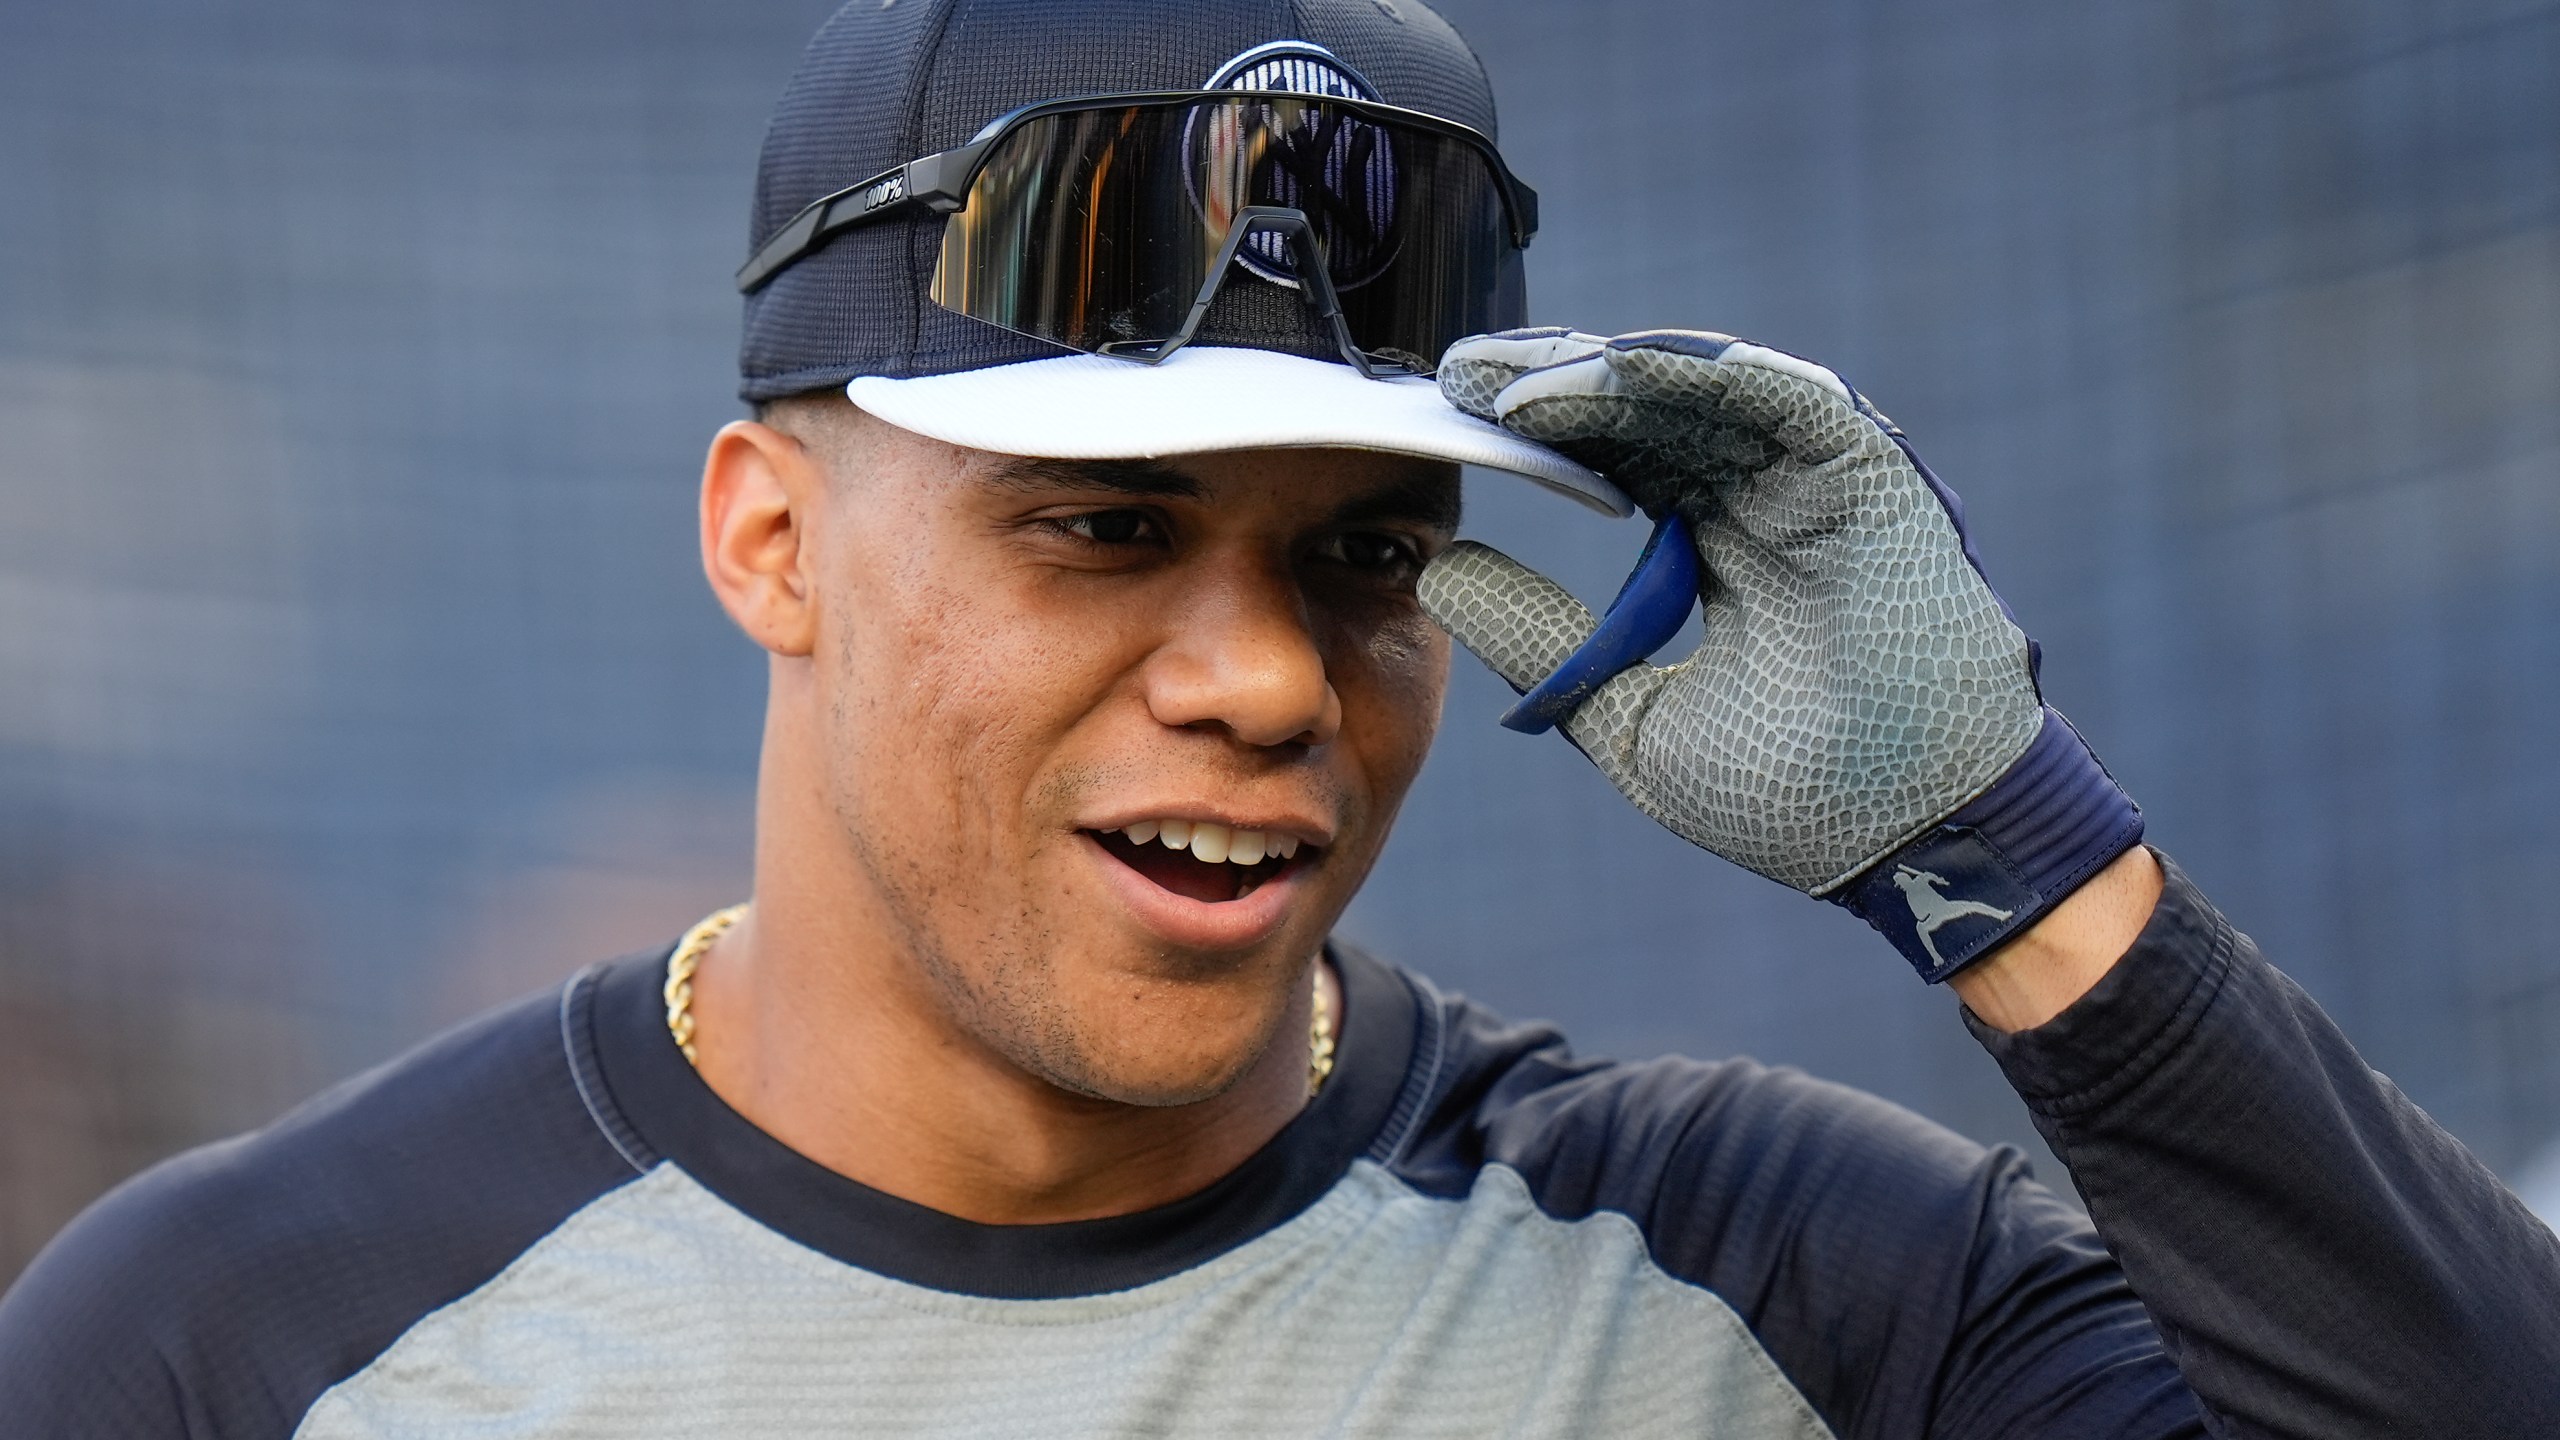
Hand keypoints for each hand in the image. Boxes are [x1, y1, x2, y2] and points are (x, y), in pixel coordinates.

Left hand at [1420, 328, 2143, 981]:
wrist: (1910, 839)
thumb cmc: (1792, 797)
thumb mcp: (1627, 714)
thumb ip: (1540, 640)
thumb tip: (1441, 573)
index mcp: (1714, 545)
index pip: (1614, 456)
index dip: (1536, 428)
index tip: (1449, 412)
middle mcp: (1763, 499)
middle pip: (1647, 409)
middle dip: (1553, 382)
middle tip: (1462, 372)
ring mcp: (1819, 483)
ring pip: (1703, 395)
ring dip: (1608, 378)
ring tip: (1518, 384)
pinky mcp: (1872, 479)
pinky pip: (1789, 403)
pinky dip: (1709, 378)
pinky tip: (1623, 370)